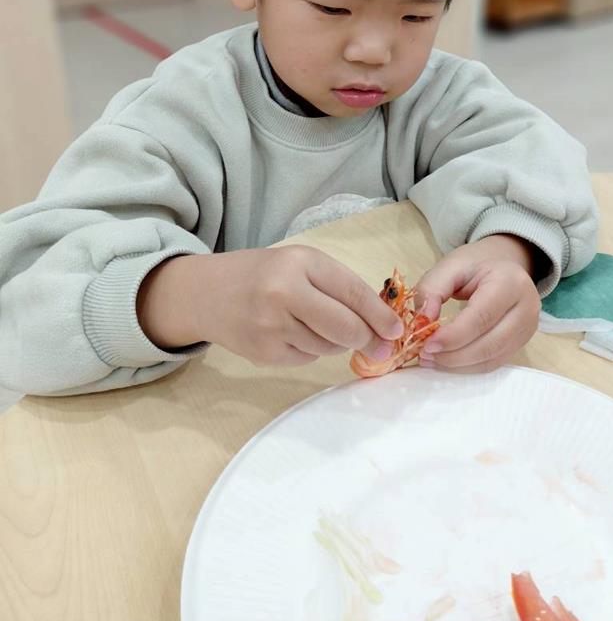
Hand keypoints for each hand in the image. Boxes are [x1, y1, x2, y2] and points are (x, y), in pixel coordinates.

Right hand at [138, 246, 402, 365]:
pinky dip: (311, 349)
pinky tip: (292, 333)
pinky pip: (307, 357)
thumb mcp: (299, 264)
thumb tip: (380, 324)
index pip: (351, 291)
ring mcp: (271, 326)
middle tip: (380, 347)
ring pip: (328, 346)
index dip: (379, 315)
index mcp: (299, 262)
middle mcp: (284, 293)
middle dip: (367, 339)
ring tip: (312, 322)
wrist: (207, 293)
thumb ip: (337, 286)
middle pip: (345, 327)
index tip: (396, 330)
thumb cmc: (263, 274)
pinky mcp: (264, 353)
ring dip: (335, 342)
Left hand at [413, 235, 541, 372]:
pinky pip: (493, 363)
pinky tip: (446, 361)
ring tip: (430, 359)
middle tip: (424, 354)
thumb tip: (423, 320)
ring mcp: (528, 329)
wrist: (504, 264)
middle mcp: (526, 308)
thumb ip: (431, 288)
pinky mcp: (521, 344)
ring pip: (491, 358)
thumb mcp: (450, 265)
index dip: (453, 336)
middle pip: (490, 344)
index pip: (482, 317)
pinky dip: (467, 367)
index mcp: (510, 282)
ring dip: (458, 365)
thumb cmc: (476, 265)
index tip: (426, 344)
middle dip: (453, 355)